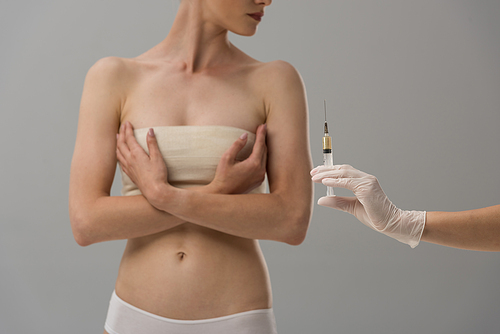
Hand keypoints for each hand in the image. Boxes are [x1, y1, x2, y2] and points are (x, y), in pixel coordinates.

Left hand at [116, 122, 170, 207]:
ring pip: (118, 152)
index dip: (127, 129)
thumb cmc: (158, 175)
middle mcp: (129, 160)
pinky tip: (119, 154)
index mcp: (136, 154)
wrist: (155, 192)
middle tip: (122, 126)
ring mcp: (128, 167)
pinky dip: (118, 154)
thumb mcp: (158, 157)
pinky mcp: (129, 174)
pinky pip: (120, 161)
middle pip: (121, 143)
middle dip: (121, 133)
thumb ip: (152, 143)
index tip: (127, 122)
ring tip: (117, 137)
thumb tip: (150, 131)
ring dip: (117, 143)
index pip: (129, 138)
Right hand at [210, 124, 267, 193]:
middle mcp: (260, 171)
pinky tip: (259, 152)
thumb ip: (237, 145)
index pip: (260, 145)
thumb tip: (245, 135)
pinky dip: (261, 156)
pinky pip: (263, 165)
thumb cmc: (223, 177)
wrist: (223, 194)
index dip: (261, 134)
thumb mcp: (227, 158)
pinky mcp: (259, 180)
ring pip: (265, 158)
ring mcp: (260, 177)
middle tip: (262, 128)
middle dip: (263, 139)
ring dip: (263, 147)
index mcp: (253, 164)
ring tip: (261, 137)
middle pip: (264, 151)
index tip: (263, 125)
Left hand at [311, 164, 425, 247]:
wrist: (391, 223)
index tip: (316, 173)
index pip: (343, 171)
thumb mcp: (351, 207)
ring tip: (315, 177)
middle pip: (342, 169)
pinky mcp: (367, 188)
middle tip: (312, 172)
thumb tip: (321, 199)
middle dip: (326, 170)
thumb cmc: (375, 216)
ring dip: (328, 174)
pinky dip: (335, 181)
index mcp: (363, 181)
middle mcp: (365, 178)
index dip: (329, 170)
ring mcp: (367, 182)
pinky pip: (347, 182)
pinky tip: (325, 182)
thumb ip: (337, 202)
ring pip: (344, 173)